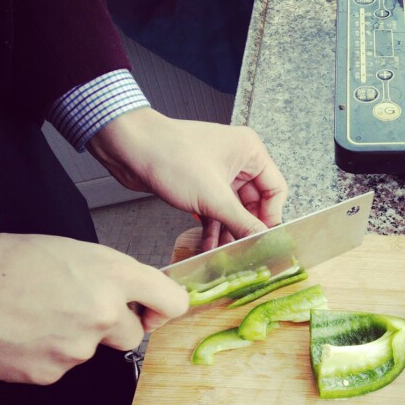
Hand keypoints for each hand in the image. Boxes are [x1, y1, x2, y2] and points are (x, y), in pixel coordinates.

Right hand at [0, 233, 189, 384]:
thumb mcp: (66, 251)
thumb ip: (105, 274)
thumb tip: (126, 291)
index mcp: (112, 274)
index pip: (172, 300)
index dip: (164, 307)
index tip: (153, 310)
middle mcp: (104, 313)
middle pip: (135, 334)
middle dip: (114, 326)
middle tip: (76, 308)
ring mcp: (79, 348)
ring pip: (92, 350)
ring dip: (74, 338)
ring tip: (34, 315)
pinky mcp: (52, 374)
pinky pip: (62, 366)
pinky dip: (46, 354)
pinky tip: (20, 334)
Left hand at [88, 108, 287, 250]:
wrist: (128, 148)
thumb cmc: (171, 157)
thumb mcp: (213, 197)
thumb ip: (243, 223)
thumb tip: (264, 242)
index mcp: (250, 152)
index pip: (275, 190)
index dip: (271, 218)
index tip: (264, 241)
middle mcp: (238, 160)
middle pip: (254, 203)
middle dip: (246, 229)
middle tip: (245, 254)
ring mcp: (218, 172)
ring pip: (232, 210)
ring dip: (228, 233)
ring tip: (225, 257)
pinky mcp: (200, 184)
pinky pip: (214, 210)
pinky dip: (212, 228)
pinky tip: (208, 248)